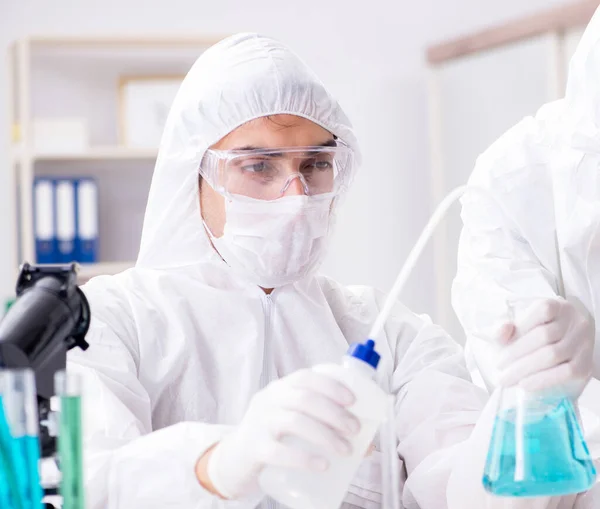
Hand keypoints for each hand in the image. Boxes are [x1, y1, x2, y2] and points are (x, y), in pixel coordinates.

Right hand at [204, 368, 359, 498]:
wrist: (232, 460)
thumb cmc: (272, 437)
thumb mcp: (291, 421)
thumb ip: (321, 424)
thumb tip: (367, 443)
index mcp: (280, 389)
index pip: (306, 377)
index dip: (331, 386)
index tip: (353, 400)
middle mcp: (268, 400)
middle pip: (305, 398)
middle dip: (335, 413)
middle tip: (355, 430)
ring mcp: (259, 423)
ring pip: (295, 421)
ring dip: (325, 435)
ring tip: (346, 450)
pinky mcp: (253, 448)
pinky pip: (278, 451)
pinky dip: (303, 458)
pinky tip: (322, 465)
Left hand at [496, 298, 593, 398]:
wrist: (553, 349)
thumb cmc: (531, 333)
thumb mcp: (514, 325)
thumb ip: (503, 326)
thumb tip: (502, 331)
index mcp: (557, 306)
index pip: (542, 310)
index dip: (520, 327)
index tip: (499, 346)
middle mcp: (574, 322)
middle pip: (544, 336)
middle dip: (516, 353)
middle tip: (499, 367)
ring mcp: (583, 343)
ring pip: (553, 355)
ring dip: (525, 369)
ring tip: (506, 378)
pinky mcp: (586, 365)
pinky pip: (567, 372)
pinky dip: (543, 379)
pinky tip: (525, 384)